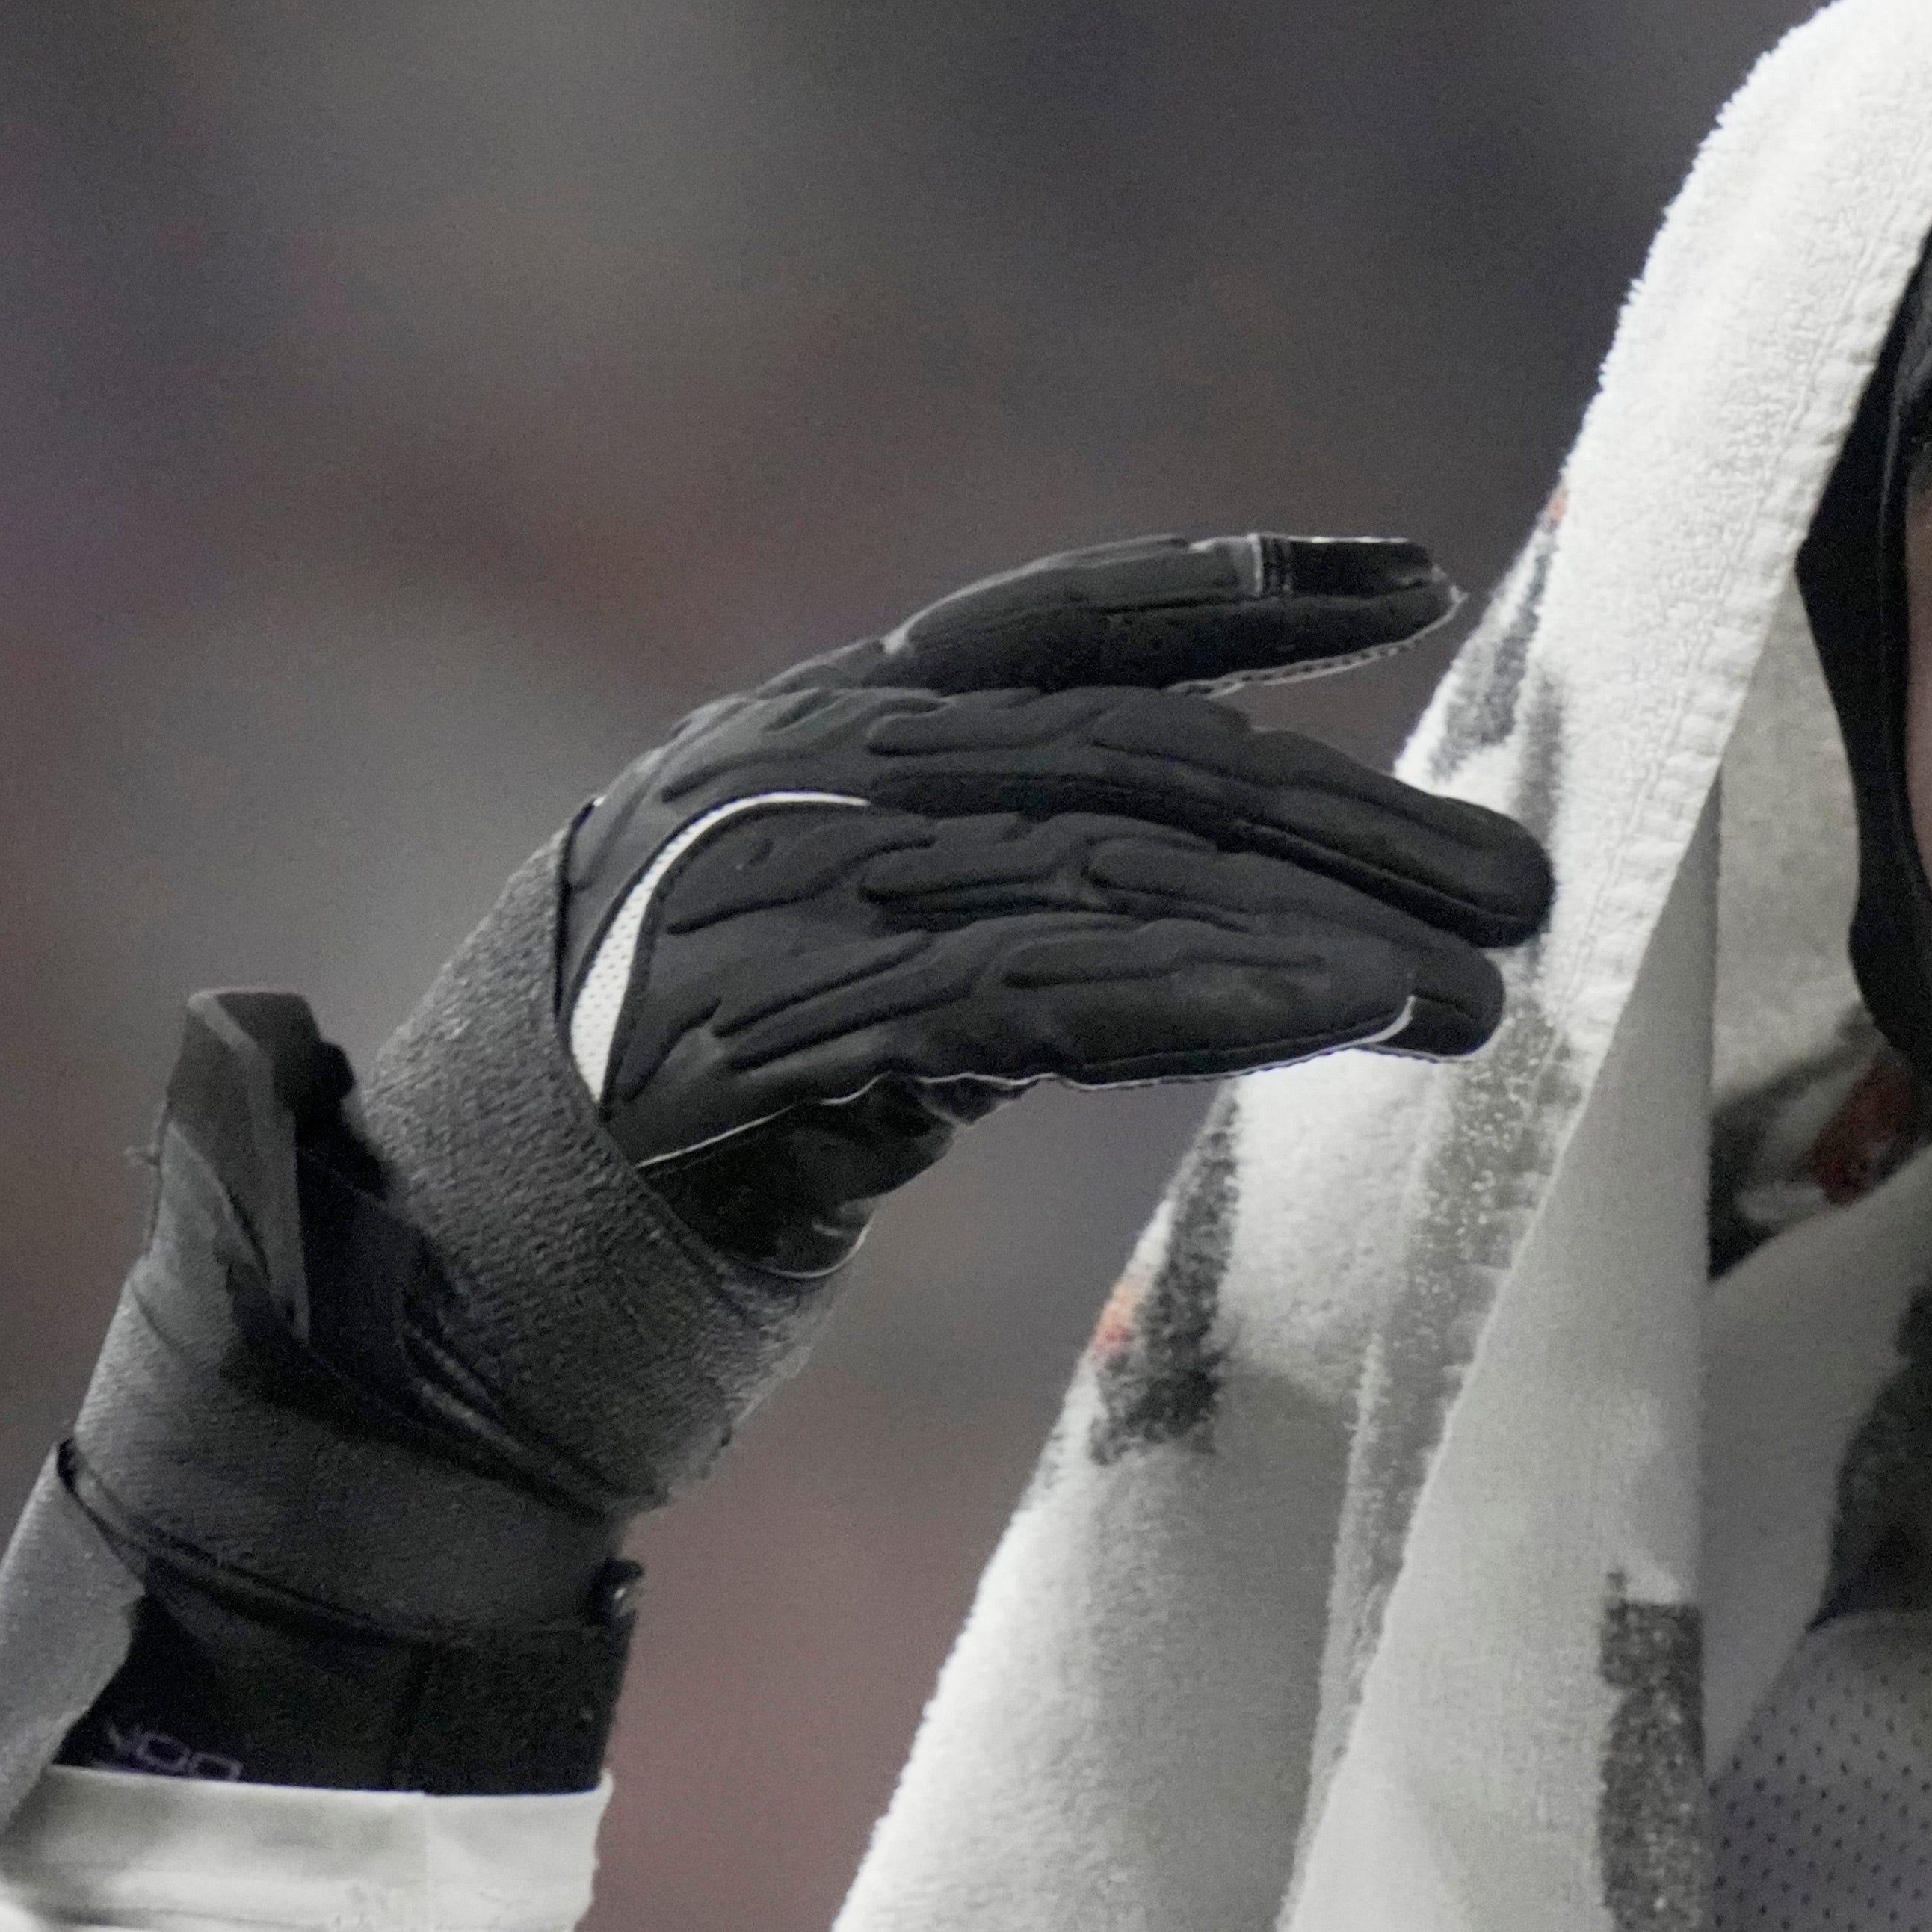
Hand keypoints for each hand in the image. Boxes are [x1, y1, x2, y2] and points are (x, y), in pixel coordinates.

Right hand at [0, 535, 1548, 1845]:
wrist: (411, 1351)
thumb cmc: (622, 1208)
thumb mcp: (808, 1005)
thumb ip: (957, 916)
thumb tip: (1192, 889)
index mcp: (769, 750)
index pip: (1037, 628)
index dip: (1228, 589)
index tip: (1416, 581)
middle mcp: (759, 789)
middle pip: (1109, 757)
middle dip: (1337, 806)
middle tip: (1520, 878)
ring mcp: (748, 910)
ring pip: (1093, 871)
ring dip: (1315, 919)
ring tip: (1485, 977)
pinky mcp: (760, 1053)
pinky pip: (1034, 1000)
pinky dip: (1208, 997)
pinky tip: (1348, 1015)